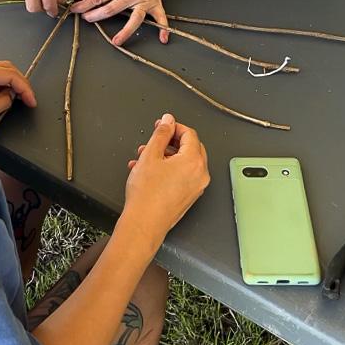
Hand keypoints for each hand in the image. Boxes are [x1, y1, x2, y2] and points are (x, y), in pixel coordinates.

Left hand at [0, 61, 36, 131]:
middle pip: (6, 67)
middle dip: (20, 82)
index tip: (31, 100)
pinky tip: (2, 96)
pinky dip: (0, 84)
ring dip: (10, 82)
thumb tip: (12, 96)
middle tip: (28, 98)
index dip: (24, 87)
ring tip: (16, 99)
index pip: (9, 74)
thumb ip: (2, 102)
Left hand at [71, 0, 172, 45]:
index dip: (84, 4)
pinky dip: (163, 28)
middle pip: (111, 9)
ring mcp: (145, 1)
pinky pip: (160, 18)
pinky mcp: (155, 4)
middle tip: (85, 18)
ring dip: (125, 31)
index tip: (75, 8)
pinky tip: (163, 39)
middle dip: (95, 16)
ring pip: (134, 19)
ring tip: (116, 41)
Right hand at [123, 114, 209, 250]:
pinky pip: (183, 175)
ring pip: (185, 162)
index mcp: (194, 161)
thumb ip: (161, 133)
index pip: (190, 134)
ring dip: (166, 155)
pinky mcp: (189, 196)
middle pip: (191, 147)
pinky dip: (169, 168)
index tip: (162, 126)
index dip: (174, 127)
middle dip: (171, 141)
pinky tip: (150, 170)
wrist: (144, 223)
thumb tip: (168, 121)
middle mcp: (200, 174)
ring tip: (146, 157)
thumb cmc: (146, 195)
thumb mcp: (150, 155)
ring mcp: (196, 187)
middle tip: (155, 140)